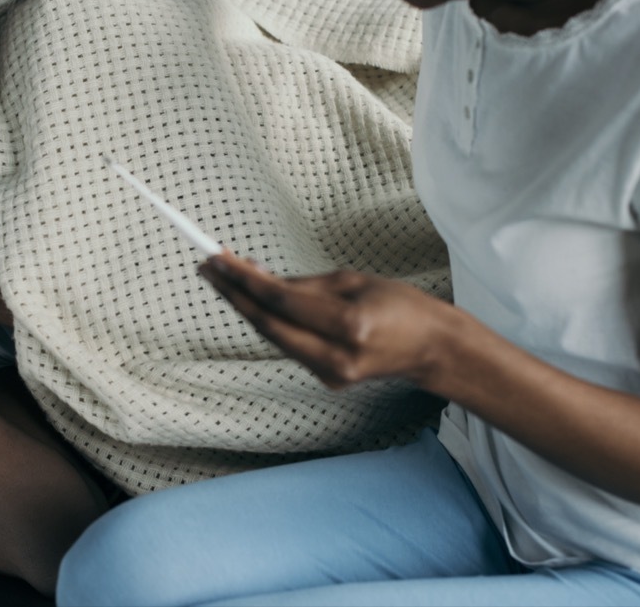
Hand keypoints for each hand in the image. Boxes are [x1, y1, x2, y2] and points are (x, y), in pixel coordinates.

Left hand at [199, 253, 449, 388]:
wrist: (432, 349)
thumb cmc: (399, 306)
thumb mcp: (353, 282)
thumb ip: (304, 284)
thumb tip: (256, 275)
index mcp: (350, 327)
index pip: (282, 302)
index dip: (245, 279)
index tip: (218, 258)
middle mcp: (337, 357)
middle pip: (268, 325)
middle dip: (233, 294)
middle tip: (207, 267)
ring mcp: (331, 374)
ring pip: (274, 338)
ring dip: (246, 307)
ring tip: (223, 277)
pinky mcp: (327, 381)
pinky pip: (289, 346)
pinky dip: (270, 322)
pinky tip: (254, 300)